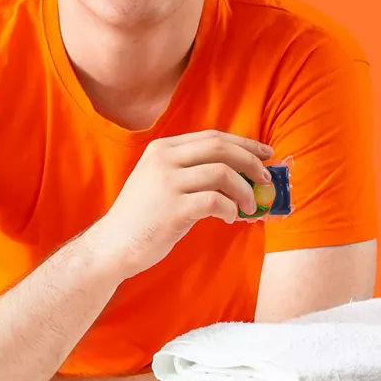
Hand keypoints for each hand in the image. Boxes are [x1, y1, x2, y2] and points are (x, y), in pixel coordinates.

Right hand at [87, 129, 274, 278]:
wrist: (113, 244)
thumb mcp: (158, 180)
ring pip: (222, 173)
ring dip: (244, 189)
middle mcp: (164, 159)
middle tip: (266, 178)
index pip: (212, 136)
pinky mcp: (173, 209)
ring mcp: (167, 183)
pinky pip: (215, 201)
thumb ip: (188, 170)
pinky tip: (230, 217)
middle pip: (220, 148)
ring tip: (250, 205)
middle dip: (251, 161)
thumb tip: (237, 172)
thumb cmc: (142, 217)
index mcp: (162, 149)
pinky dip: (230, 209)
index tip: (264, 154)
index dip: (244, 144)